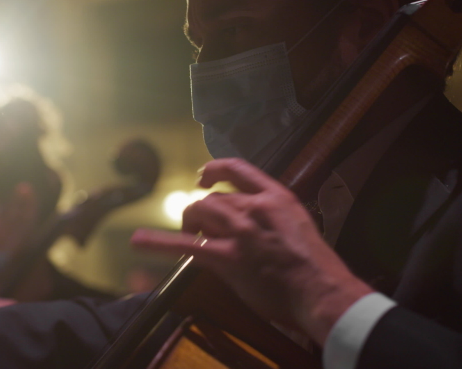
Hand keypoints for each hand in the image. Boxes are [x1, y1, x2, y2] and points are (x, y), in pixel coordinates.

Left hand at [131, 158, 371, 345]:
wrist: (321, 291)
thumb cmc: (315, 267)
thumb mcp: (297, 228)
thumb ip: (273, 220)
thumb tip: (253, 225)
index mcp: (276, 197)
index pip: (239, 170)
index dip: (215, 169)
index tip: (204, 176)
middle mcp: (254, 207)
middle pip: (214, 198)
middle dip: (202, 210)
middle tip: (198, 225)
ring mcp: (239, 232)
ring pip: (200, 212)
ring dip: (190, 222)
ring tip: (189, 233)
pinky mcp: (227, 257)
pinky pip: (187, 245)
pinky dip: (159, 242)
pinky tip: (140, 241)